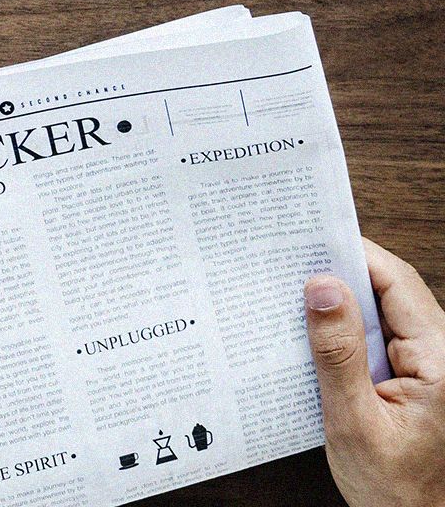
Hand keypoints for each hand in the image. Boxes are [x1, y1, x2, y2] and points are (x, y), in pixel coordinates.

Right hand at [305, 238, 444, 506]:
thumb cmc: (395, 491)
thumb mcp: (354, 422)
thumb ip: (338, 353)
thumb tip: (323, 287)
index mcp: (441, 360)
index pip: (397, 282)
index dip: (354, 253)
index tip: (311, 238)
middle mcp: (442, 355)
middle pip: (390, 289)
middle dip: (342, 272)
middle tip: (291, 260)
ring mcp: (430, 366)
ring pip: (383, 310)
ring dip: (342, 301)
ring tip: (295, 293)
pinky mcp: (416, 378)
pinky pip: (380, 336)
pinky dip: (348, 328)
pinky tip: (315, 333)